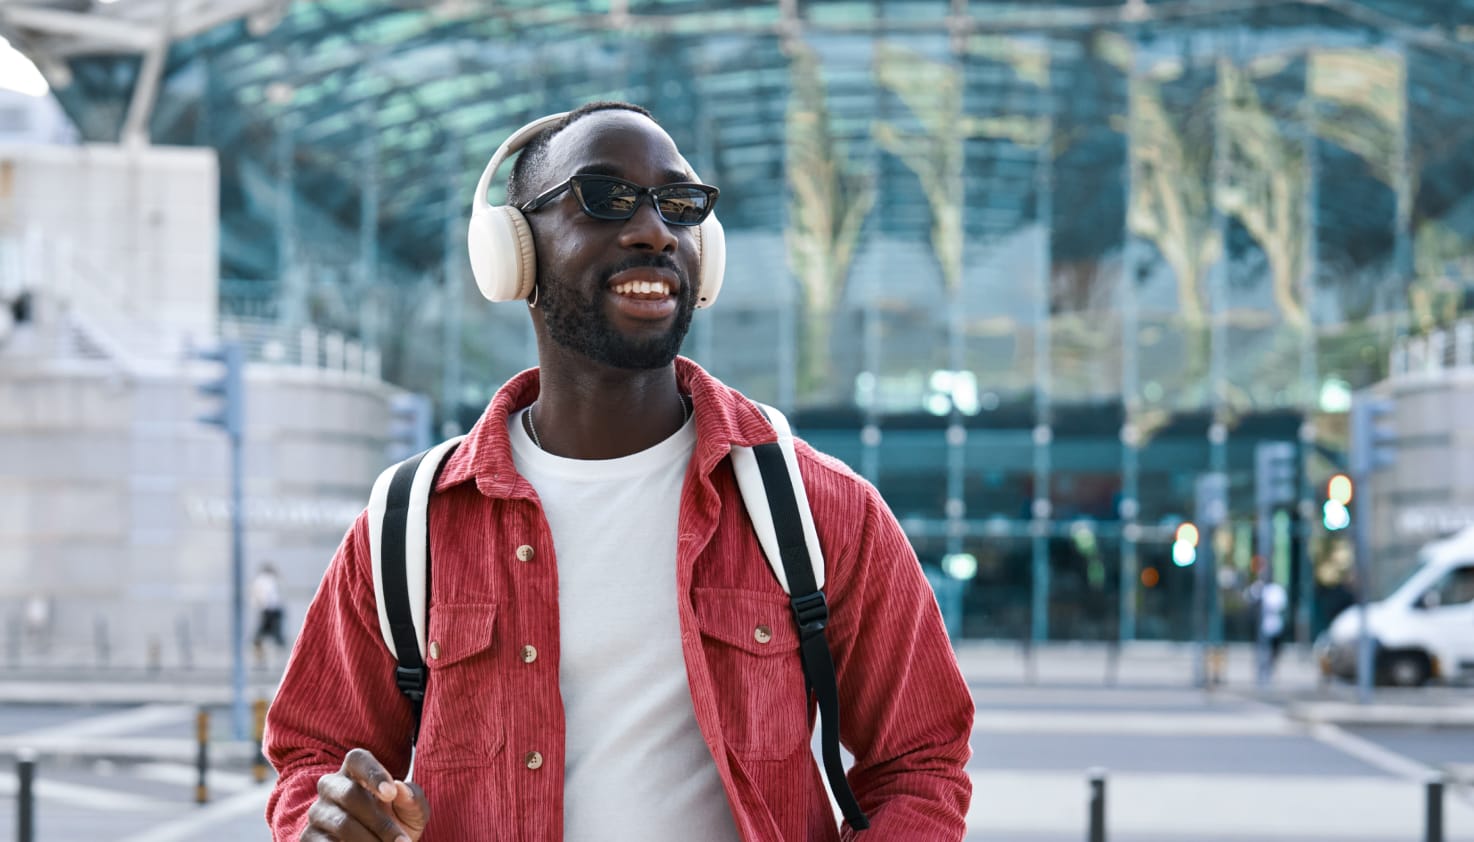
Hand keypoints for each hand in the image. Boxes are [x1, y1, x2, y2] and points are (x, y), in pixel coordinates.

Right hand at [301, 748, 429, 841]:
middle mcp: (331, 787)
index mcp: (356, 772)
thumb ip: (413, 799)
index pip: (357, 758)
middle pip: (350, 795)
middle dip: (380, 822)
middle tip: (402, 841)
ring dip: (370, 841)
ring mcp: (317, 813)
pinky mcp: (308, 838)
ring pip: (342, 824)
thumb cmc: (397, 825)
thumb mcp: (413, 813)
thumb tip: (401, 790)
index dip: (373, 773)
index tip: (391, 794)